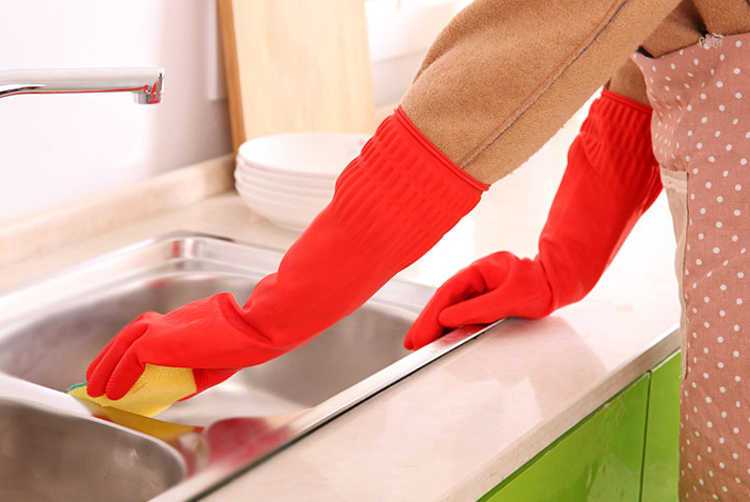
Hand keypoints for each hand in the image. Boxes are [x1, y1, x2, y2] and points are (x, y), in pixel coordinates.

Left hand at [85, 293, 284, 399]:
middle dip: (110, 358)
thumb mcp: (212, 366)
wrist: (253, 330)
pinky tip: (114, 392)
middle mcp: (168, 321)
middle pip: (128, 336)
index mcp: (183, 323)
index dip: (131, 353)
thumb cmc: (243, 344)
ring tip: (98, 388)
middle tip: (97, 377)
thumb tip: (174, 393)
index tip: (124, 370)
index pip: (147, 335)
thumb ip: (190, 378)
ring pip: (122, 345)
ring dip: (106, 367)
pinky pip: (130, 360)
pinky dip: (119, 377)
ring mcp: (161, 328)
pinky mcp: (158, 340)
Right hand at [403, 252, 552, 349]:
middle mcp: (475, 281)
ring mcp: (480, 293)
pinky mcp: (486, 306)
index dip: (429, 314)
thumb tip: (448, 319)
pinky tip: (444, 340)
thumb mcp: (509, 298)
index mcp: (477, 271)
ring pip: (452, 312)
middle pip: (445, 304)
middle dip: (427, 324)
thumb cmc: (540, 285)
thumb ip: (478, 309)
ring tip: (422, 345)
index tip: (419, 333)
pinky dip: (453, 330)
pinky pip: (465, 318)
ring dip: (438, 329)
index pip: (446, 293)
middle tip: (413, 344)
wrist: (559, 284)